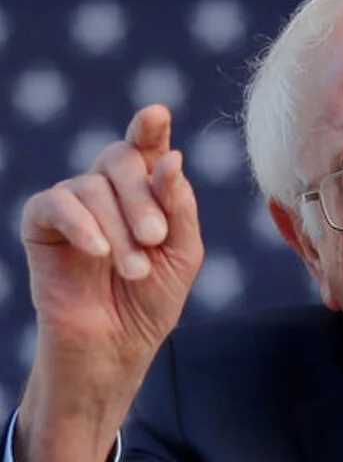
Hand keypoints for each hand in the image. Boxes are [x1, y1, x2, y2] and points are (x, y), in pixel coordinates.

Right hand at [13, 105, 203, 461]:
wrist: (114, 347)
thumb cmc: (152, 301)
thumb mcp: (182, 253)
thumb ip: (178, 206)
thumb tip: (170, 157)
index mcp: (146, 191)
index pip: (147, 148)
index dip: (149, 129)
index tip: (155, 114)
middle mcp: (107, 190)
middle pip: (120, 159)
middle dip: (142, 197)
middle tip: (154, 239)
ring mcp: (73, 204)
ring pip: (92, 186)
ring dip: (119, 228)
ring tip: (133, 269)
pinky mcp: (41, 225)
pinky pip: (55, 204)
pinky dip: (80, 224)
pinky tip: (96, 251)